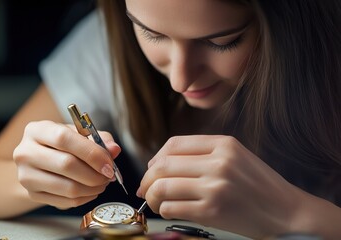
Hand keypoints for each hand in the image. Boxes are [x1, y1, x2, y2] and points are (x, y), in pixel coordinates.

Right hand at [13, 120, 120, 208]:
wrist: (36, 161)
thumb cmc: (61, 144)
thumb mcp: (78, 134)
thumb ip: (99, 139)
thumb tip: (114, 150)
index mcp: (37, 130)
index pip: (64, 139)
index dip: (91, 153)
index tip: (109, 164)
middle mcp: (25, 152)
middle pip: (66, 165)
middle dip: (95, 174)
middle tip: (109, 175)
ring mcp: (26, 176)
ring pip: (68, 187)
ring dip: (93, 188)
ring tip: (102, 182)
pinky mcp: (32, 194)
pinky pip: (66, 201)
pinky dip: (85, 197)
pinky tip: (92, 190)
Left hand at [137, 135, 302, 238]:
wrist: (286, 212)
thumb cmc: (259, 185)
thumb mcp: (236, 156)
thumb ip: (202, 154)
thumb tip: (160, 163)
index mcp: (223, 144)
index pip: (174, 144)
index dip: (156, 157)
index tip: (152, 169)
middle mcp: (218, 162)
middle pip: (164, 165)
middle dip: (147, 179)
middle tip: (145, 188)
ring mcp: (215, 187)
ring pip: (163, 186)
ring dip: (152, 196)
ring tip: (155, 201)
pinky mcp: (212, 211)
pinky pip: (172, 208)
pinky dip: (164, 210)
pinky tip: (169, 210)